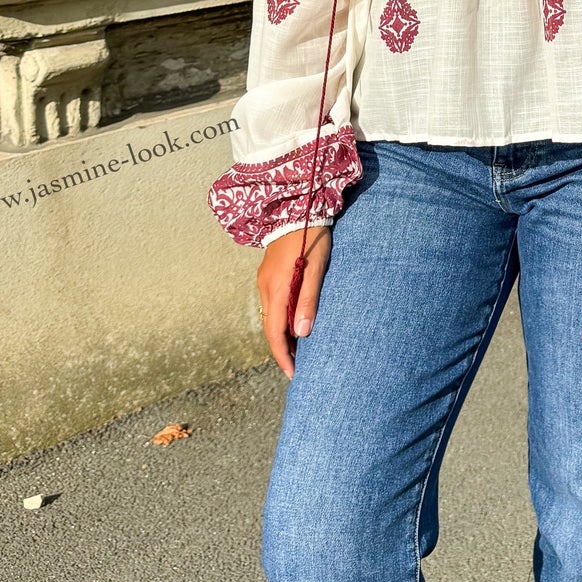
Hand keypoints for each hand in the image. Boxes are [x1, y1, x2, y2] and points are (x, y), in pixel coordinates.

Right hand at [257, 224, 332, 379]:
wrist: (296, 207)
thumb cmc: (312, 237)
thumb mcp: (316, 269)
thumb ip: (308, 300)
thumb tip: (301, 333)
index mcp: (276, 290)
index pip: (275, 333)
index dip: (283, 356)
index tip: (293, 374)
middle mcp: (266, 288)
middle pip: (271, 328)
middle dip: (283, 350)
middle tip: (300, 367)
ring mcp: (265, 280)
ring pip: (271, 316)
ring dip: (283, 334)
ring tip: (301, 349)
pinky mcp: (269, 274)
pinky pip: (273, 303)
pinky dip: (281, 319)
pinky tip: (295, 322)